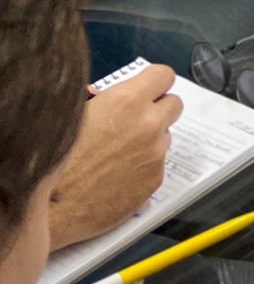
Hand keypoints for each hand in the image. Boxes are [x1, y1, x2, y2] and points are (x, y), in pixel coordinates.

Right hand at [48, 64, 183, 247]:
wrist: (50, 208)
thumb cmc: (53, 158)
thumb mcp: (71, 115)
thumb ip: (100, 101)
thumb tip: (107, 96)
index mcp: (127, 101)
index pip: (163, 75)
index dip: (153, 82)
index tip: (143, 90)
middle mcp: (149, 124)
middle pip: (174, 104)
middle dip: (157, 109)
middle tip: (133, 120)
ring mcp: (156, 153)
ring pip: (164, 136)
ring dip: (149, 139)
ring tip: (116, 154)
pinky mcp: (156, 180)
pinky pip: (157, 163)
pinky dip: (142, 165)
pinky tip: (115, 175)